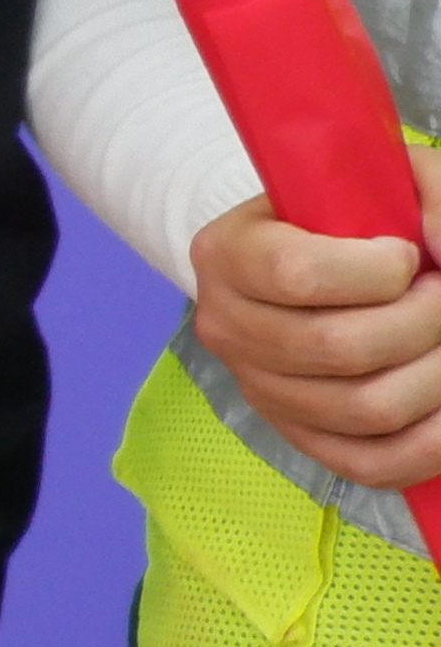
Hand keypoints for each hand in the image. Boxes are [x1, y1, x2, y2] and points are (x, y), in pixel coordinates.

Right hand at [187, 159, 440, 488]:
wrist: (306, 259)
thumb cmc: (350, 217)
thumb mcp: (385, 182)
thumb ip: (427, 196)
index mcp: (226, 253)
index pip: (298, 275)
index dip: (377, 271)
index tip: (406, 255)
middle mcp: (226, 326)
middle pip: (338, 347)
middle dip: (424, 322)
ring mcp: (260, 389)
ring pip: (366, 408)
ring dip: (436, 377)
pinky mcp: (298, 436)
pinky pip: (370, 463)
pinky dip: (430, 443)